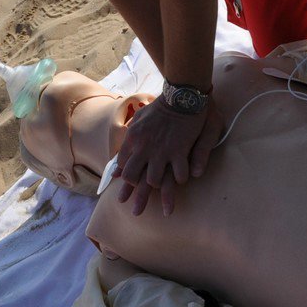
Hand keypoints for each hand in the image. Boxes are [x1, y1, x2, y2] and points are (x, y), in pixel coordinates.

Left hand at [115, 98, 223, 215]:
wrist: (181, 95)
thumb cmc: (161, 106)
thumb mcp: (139, 118)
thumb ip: (130, 136)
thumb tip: (123, 155)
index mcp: (133, 139)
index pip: (124, 164)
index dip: (124, 179)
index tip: (124, 191)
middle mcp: (144, 148)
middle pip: (135, 178)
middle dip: (136, 196)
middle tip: (135, 211)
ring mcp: (162, 151)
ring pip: (154, 180)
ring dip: (159, 192)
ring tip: (164, 209)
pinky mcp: (180, 151)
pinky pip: (179, 173)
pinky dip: (181, 180)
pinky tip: (184, 184)